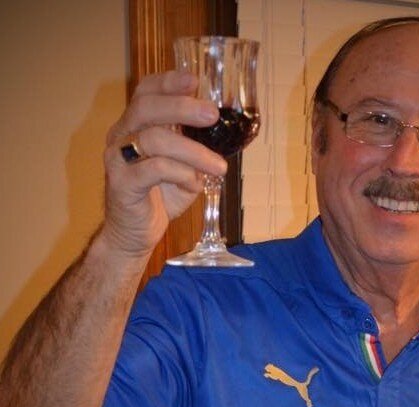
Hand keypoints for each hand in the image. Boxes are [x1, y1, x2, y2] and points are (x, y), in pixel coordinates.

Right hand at [101, 70, 227, 259]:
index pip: (145, 92)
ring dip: (192, 151)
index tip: (195, 80)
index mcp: (134, 127)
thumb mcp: (183, 170)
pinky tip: (194, 184)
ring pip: (154, 139)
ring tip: (218, 167)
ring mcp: (117, 160)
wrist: (134, 236)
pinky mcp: (121, 184)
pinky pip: (153, 169)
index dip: (168, 82)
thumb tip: (223, 138)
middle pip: (146, 108)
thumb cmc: (158, 199)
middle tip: (212, 114)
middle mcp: (120, 137)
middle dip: (182, 107)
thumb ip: (194, 151)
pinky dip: (180, 174)